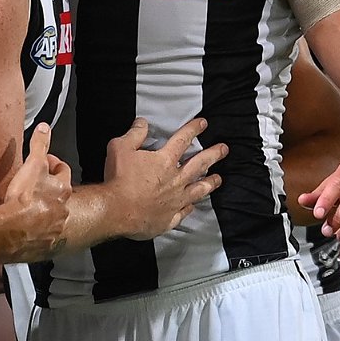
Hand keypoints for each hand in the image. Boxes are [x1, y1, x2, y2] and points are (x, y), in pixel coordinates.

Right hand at [0, 125, 70, 262]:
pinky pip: (45, 235)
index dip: (53, 164)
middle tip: (35, 185)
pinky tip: (26, 227)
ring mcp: (55, 227)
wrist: (11, 230)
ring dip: (45, 210)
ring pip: (54, 215)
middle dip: (50, 189)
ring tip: (28, 207)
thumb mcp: (32, 164)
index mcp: (63, 189)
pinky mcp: (45, 243)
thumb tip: (44, 127)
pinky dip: (39, 230)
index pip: (63, 171)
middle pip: (60, 194)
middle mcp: (64, 209)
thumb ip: (39, 145)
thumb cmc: (23, 198)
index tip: (44, 162)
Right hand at [104, 117, 227, 239]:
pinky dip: (189, 207)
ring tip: (218, 179)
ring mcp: (175, 200)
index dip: (193, 129)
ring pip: (198, 190)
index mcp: (164, 161)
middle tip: (224, 150)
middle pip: (199, 165)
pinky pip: (184, 211)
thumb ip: (134, 134)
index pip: (182, 140)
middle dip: (213, 155)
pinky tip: (192, 205)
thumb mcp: (120, 148)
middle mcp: (175, 180)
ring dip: (210, 183)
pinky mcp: (169, 218)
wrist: (115, 210)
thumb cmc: (118, 179)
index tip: (203, 123)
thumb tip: (143, 123)